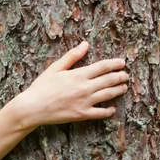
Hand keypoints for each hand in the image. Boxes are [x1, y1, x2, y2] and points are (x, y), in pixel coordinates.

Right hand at [11, 41, 129, 128]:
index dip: (114, 64)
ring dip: (118, 90)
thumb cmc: (42, 86)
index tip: (122, 63)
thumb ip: (72, 56)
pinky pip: (100, 113)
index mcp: (79, 74)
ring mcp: (85, 102)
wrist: (34, 107)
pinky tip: (113, 109)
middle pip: (109, 80)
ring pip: (108, 95)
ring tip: (124, 87)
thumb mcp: (55, 67)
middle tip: (126, 75)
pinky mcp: (83, 115)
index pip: (102, 67)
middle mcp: (85, 88)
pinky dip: (109, 111)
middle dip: (120, 77)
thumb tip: (85, 44)